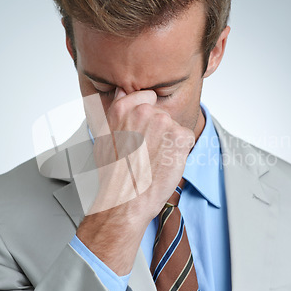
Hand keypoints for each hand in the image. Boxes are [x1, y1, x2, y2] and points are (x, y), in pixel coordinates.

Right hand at [76, 88, 194, 274]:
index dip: (148, 115)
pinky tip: (166, 163)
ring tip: (155, 160)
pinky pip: (187, 138)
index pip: (146, 97)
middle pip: (162, 114)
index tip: (144, 130)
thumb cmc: (113, 174)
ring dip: (169, 142)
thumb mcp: (104, 136)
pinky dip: (181, 151)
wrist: (126, 199)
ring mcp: (163, 123)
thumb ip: (116, 109)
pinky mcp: (180, 136)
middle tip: (147, 152)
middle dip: (158, 131)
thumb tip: (122, 91)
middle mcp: (143, 111)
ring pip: (174, 127)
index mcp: (123, 108)